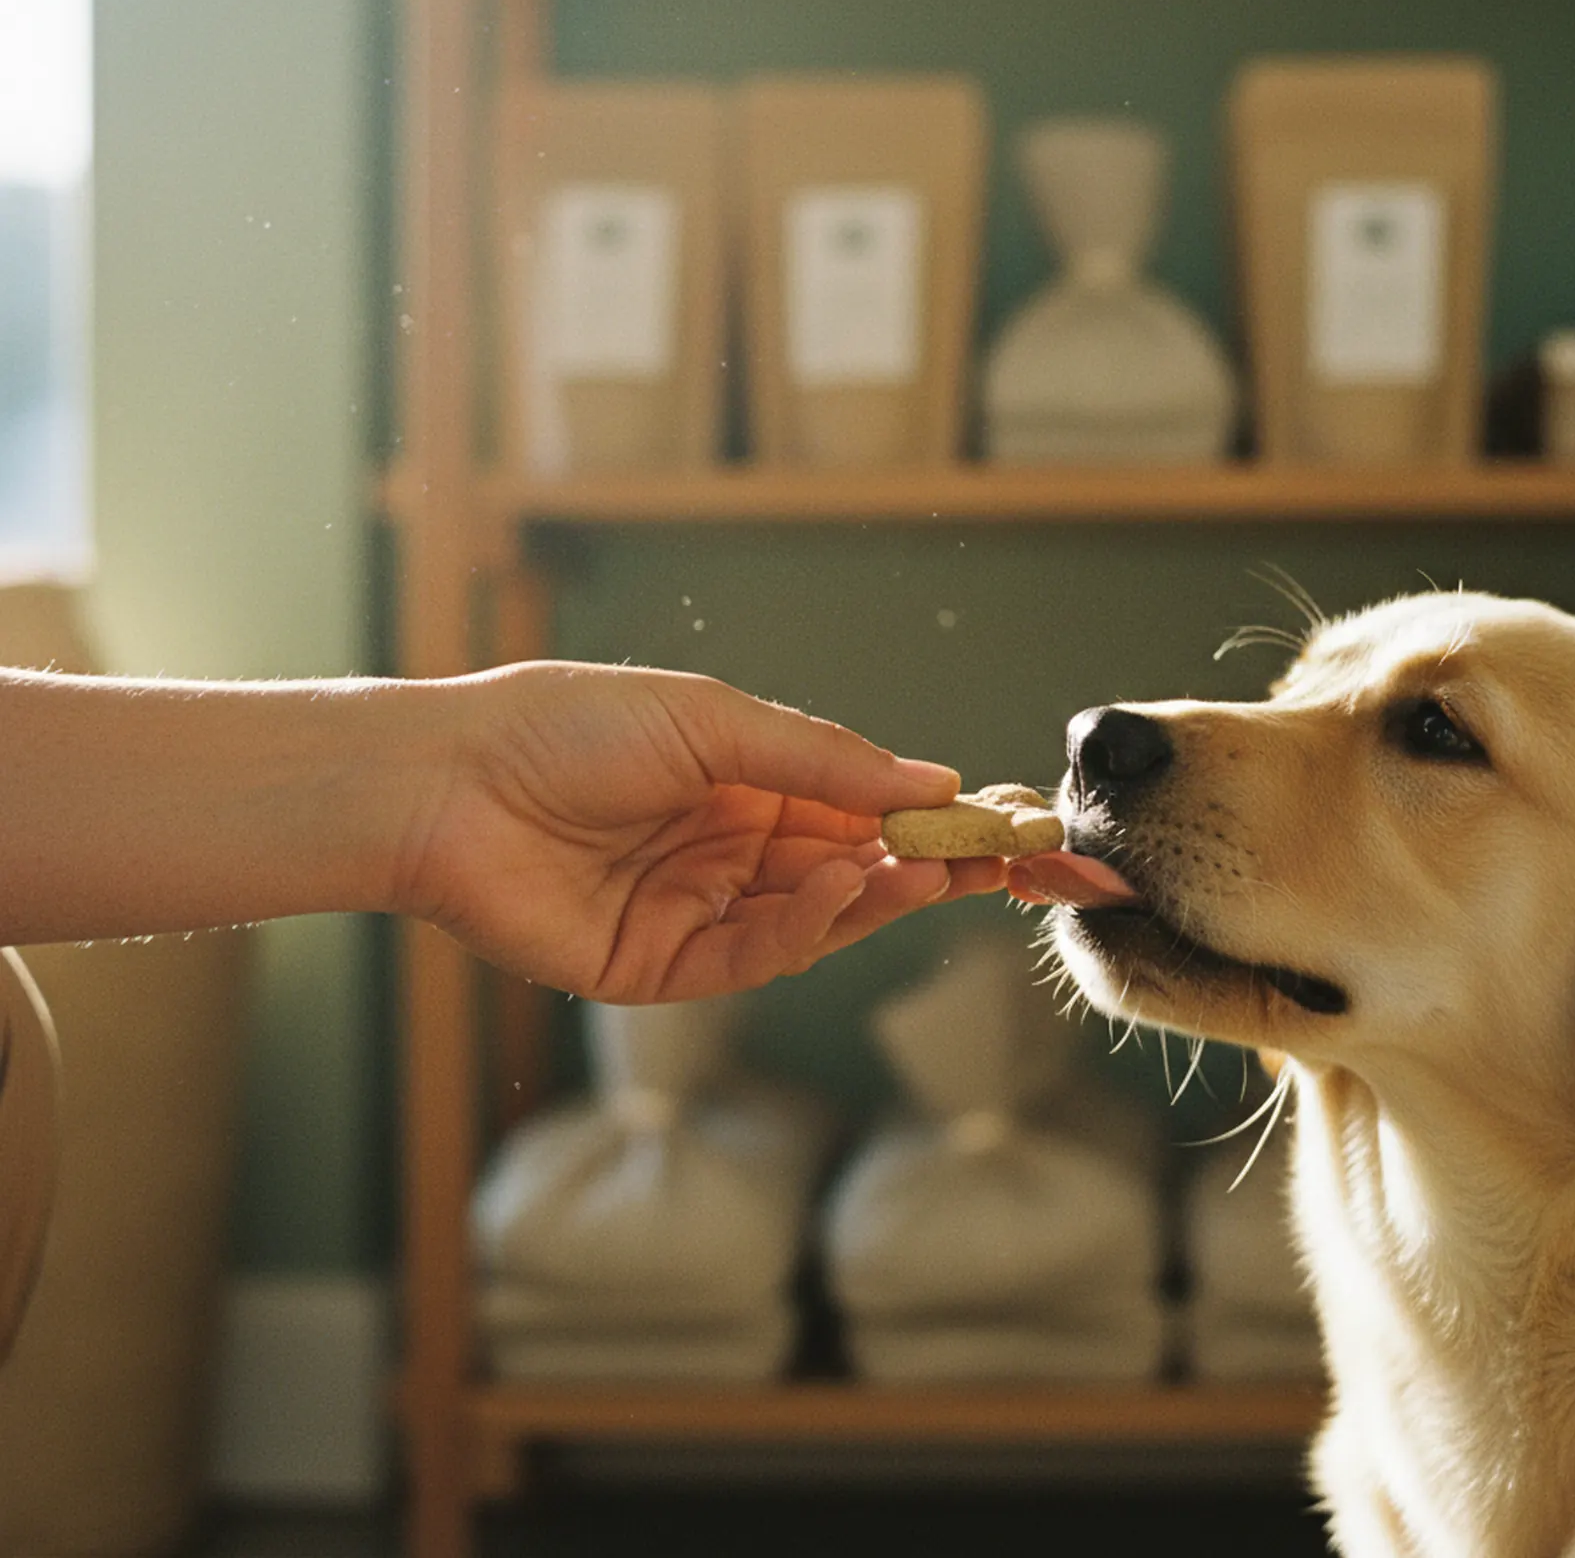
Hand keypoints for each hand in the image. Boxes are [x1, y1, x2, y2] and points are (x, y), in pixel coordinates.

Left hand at [394, 662, 1004, 1000]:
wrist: (447, 783)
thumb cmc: (568, 726)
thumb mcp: (711, 720)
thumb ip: (823, 757)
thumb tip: (934, 777)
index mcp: (747, 783)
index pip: (865, 807)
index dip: (938, 818)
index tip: (1013, 823)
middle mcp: (732, 849)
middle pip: (856, 870)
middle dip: (934, 869)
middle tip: (1007, 865)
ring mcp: (700, 911)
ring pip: (817, 918)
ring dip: (877, 894)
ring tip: (925, 867)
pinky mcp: (660, 967)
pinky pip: (753, 957)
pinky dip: (805, 926)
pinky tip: (838, 886)